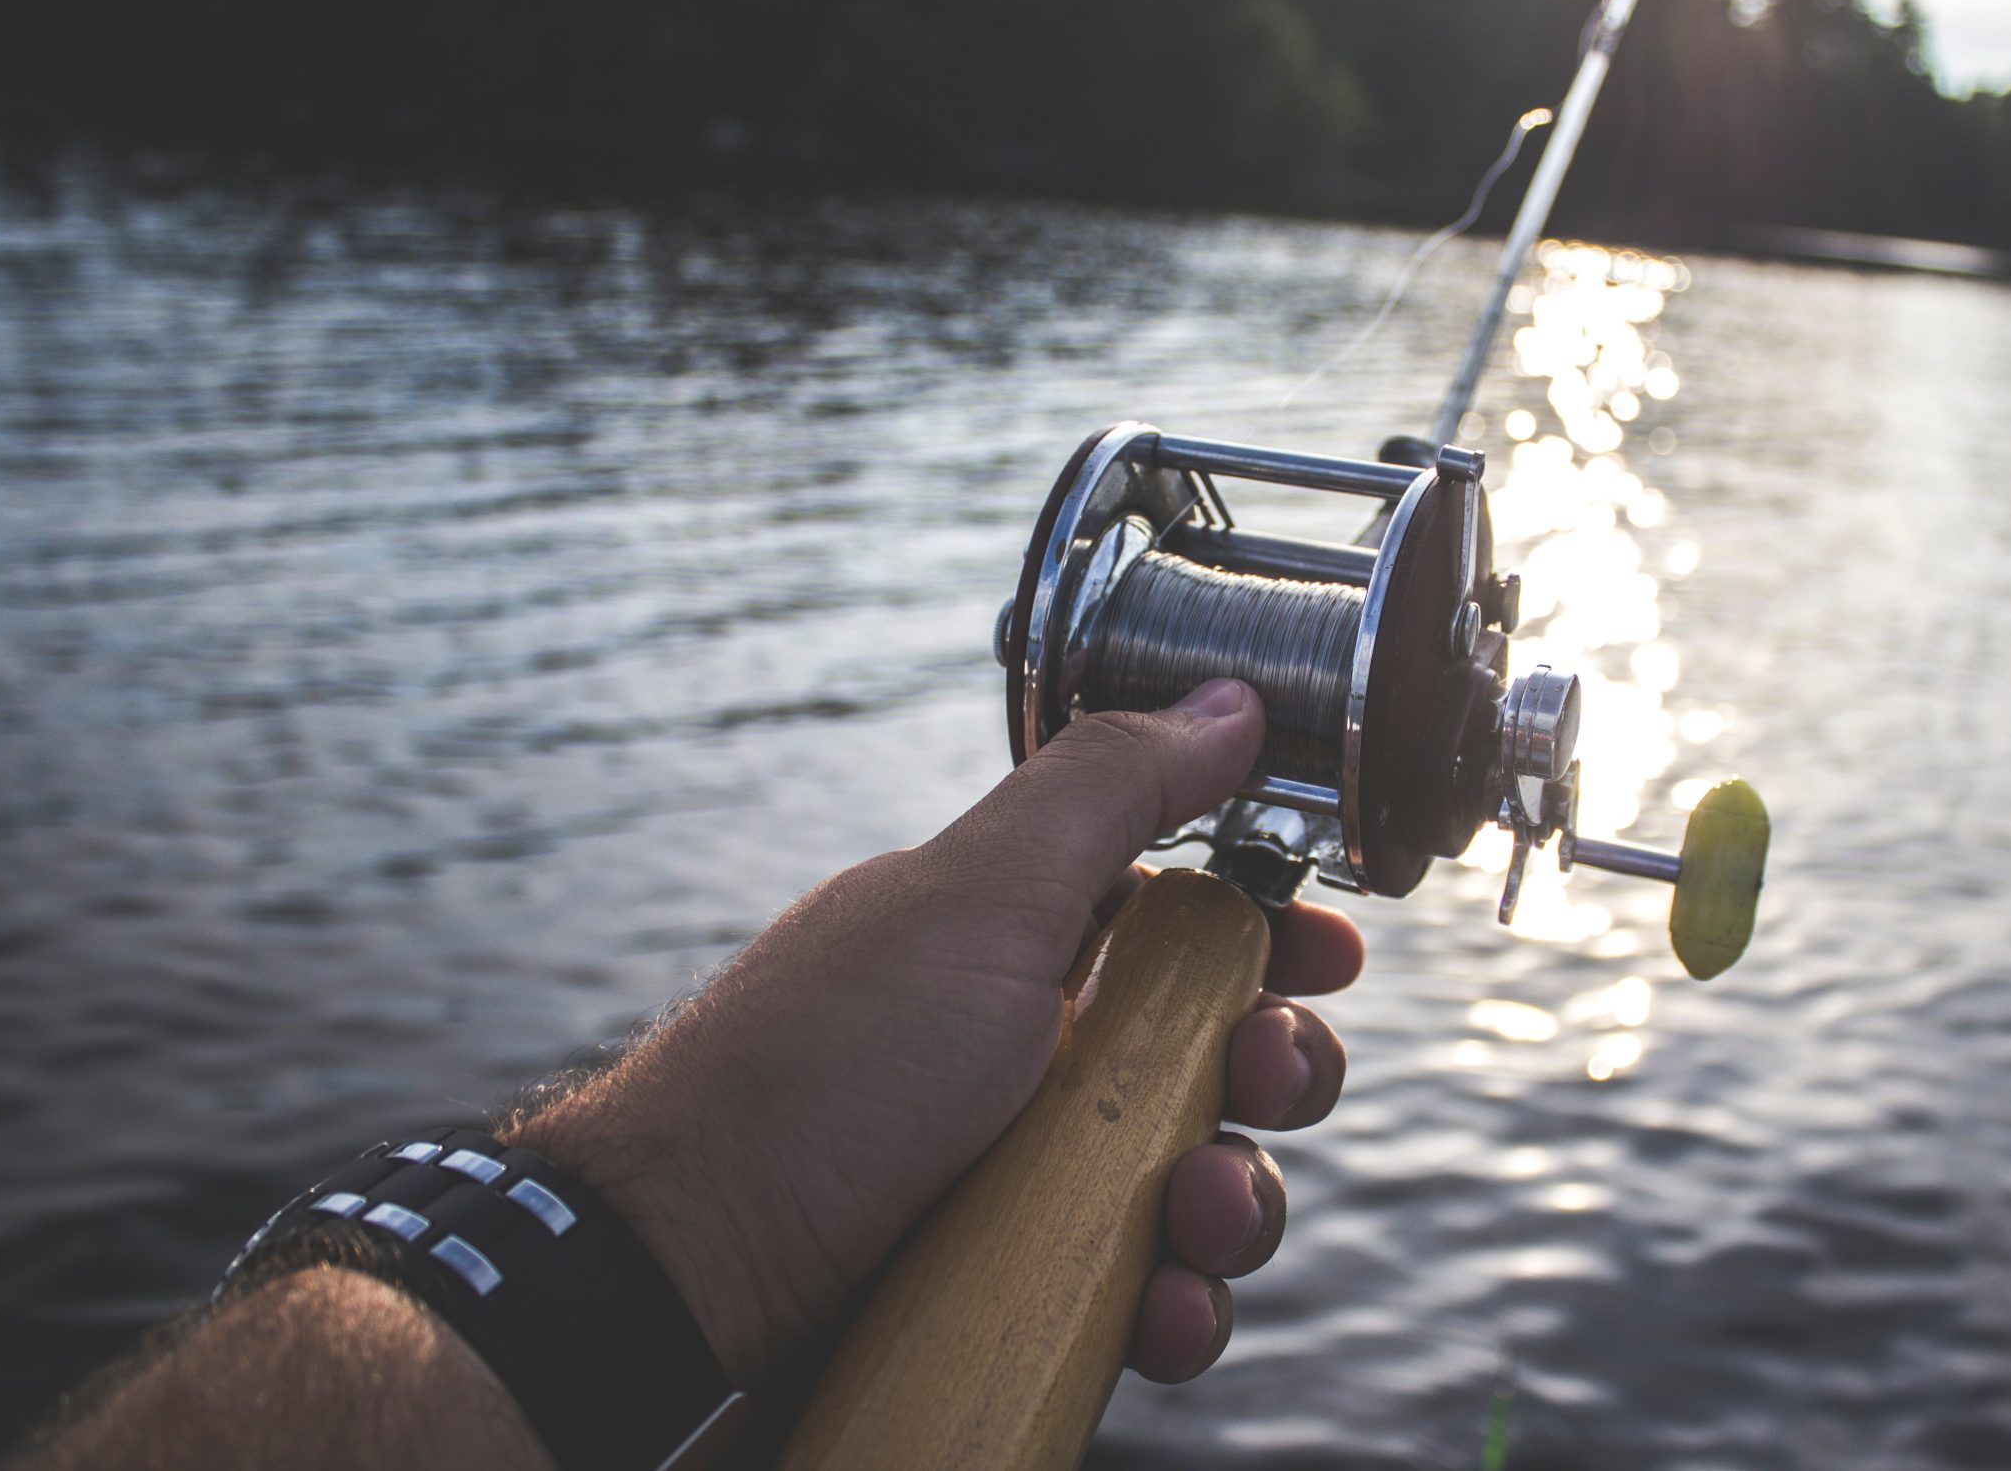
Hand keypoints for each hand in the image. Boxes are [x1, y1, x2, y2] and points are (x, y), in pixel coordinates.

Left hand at [512, 678, 1361, 1386]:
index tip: (1329, 955)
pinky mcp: (1019, 1290)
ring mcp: (1026, 1176)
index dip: (1273, 932)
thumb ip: (1113, 792)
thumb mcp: (976, 901)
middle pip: (1219, 1055)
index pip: (1188, 919)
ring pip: (1200, 1184)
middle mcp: (1034, 1053)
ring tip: (1193, 1224)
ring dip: (1236, 1204)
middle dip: (1275, 1070)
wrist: (680, 1277)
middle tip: (1262, 1079)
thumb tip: (1231, 699)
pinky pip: (1141, 1296)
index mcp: (1025, 940)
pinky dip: (1170, 1307)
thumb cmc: (819, 1073)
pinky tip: (1152, 1312)